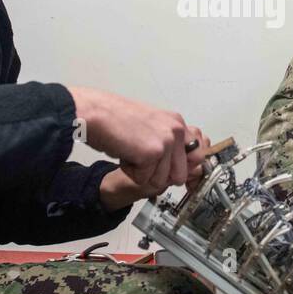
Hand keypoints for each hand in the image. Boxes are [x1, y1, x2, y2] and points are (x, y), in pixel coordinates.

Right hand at [67, 86, 191, 191]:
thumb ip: (167, 141)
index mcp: (177, 123)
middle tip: (143, 164)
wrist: (96, 112)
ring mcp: (166, 141)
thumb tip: (178, 165)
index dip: (181, 169)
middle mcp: (176, 130)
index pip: (196, 156)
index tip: (171, 174)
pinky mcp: (152, 153)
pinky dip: (131, 173)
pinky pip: (144, 179)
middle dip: (159, 176)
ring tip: (130, 154)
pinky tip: (124, 155)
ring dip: (142, 174)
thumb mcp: (151, 126)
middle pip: (180, 175)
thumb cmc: (115, 118)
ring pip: (161, 180)